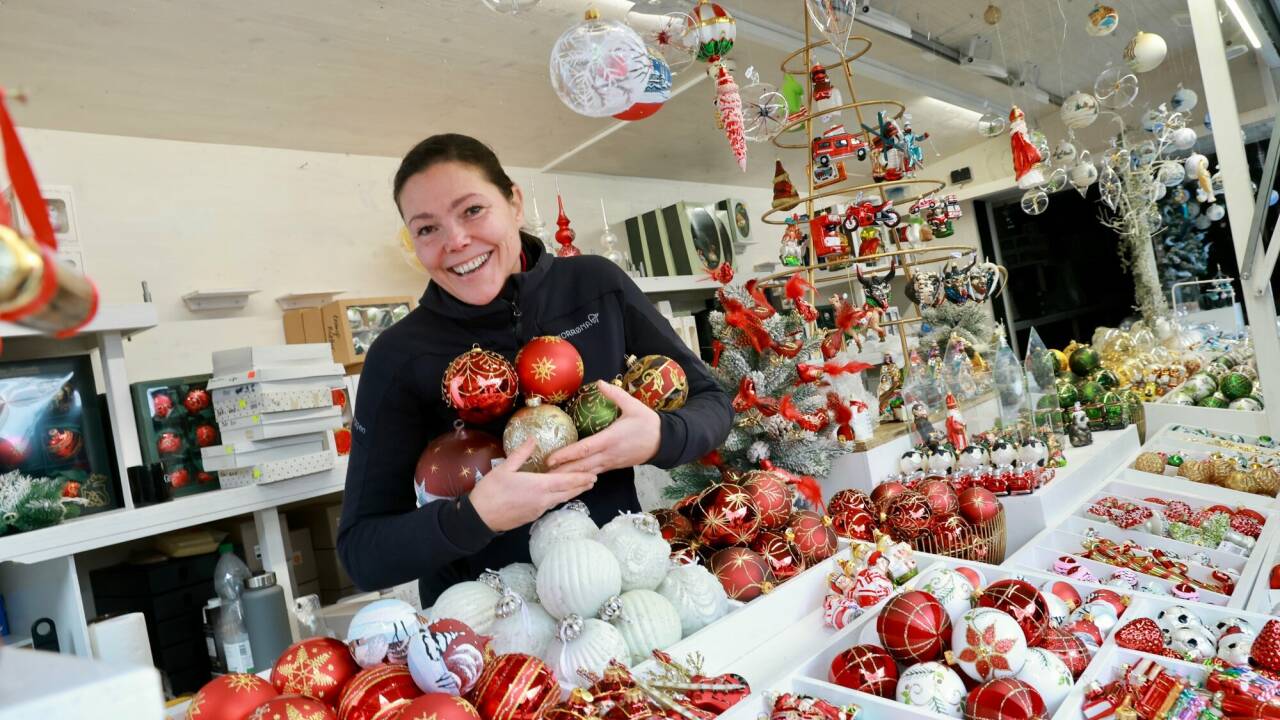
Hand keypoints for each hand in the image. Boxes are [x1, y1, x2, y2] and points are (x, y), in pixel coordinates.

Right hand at [469, 439, 596, 532]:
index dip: (581, 478)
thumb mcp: (504, 468)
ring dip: (572, 492)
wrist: (479, 518)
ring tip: (582, 486)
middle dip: (581, 485)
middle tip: (594, 480)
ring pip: (560, 500)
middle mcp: (543, 500)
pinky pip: (550, 505)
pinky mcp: (532, 516)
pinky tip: (560, 495)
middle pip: (567, 492)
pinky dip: (560, 498)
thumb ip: (521, 453)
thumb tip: (534, 438)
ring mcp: (538, 509)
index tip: (593, 475)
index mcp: (538, 486)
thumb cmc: (491, 491)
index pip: (566, 481)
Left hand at [546, 380, 660, 474]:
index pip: (585, 449)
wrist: (664, 442)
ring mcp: (610, 462)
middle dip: (561, 471)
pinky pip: (593, 473)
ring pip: (586, 473)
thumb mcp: (633, 405)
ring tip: (550, 480)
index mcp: (610, 439)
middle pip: (581, 466)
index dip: (567, 455)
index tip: (551, 459)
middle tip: (541, 475)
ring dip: (568, 477)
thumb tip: (600, 382)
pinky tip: (568, 479)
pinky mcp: (612, 466)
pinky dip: (579, 477)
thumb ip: (616, 394)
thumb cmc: (648, 423)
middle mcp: (608, 454)